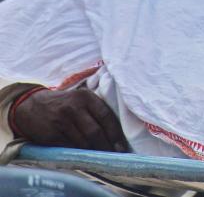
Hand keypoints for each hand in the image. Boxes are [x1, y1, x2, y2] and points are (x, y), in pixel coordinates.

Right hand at [11, 88, 127, 152]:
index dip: (115, 134)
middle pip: (95, 132)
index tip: (122, 147)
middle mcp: (74, 108)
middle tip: (113, 156)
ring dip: (92, 152)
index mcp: (86, 97)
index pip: (106, 116)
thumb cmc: (64, 104)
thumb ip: (96, 111)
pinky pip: (69, 147)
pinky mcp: (51, 134)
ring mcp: (61, 121)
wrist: (31, 105)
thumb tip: (116, 134)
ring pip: (82, 142)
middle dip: (106, 146)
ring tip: (100, 158)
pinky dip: (78, 153)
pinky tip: (84, 157)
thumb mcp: (80, 99)